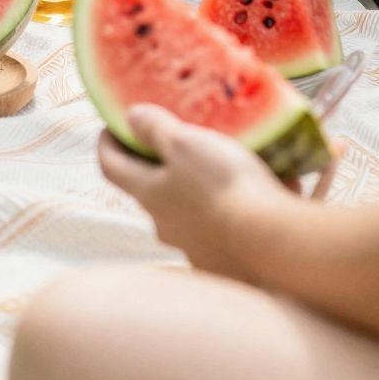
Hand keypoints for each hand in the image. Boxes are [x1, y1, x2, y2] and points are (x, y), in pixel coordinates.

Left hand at [96, 108, 299, 277]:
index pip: (110, 166)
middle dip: (154, 165)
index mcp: (148, 194)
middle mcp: (164, 225)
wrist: (271, 244)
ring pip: (184, 210)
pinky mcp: (223, 262)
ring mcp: (193, 248)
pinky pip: (216, 228)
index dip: (107, 142)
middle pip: (148, 189)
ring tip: (214, 166)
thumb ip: (155, 128)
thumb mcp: (185, 143)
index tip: (112, 123)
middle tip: (169, 141)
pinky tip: (246, 198)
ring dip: (191, 189)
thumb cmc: (222, 186)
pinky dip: (222, 210)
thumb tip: (130, 117)